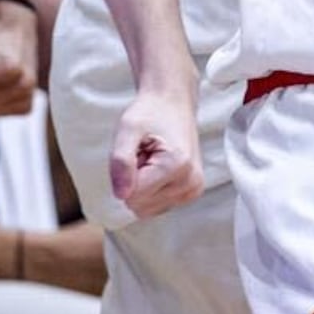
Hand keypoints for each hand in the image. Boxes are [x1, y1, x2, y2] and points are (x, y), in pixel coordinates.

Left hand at [110, 80, 203, 217]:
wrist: (173, 103)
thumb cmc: (150, 113)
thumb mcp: (127, 129)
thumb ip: (121, 161)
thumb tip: (121, 195)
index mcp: (177, 165)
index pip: (132, 195)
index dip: (125, 174)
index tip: (137, 152)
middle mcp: (190, 182)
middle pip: (139, 205)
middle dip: (133, 182)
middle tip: (143, 155)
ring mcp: (193, 190)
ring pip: (146, 209)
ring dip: (141, 187)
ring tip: (150, 160)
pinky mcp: (191, 193)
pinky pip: (156, 206)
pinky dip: (151, 190)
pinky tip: (157, 168)